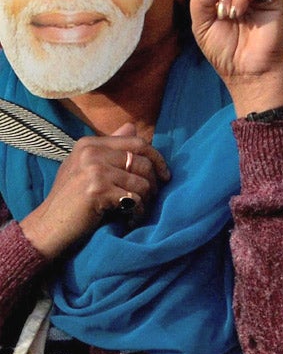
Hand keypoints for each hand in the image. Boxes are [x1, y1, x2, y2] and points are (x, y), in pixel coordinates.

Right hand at [18, 123, 168, 257]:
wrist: (47, 227)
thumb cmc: (70, 200)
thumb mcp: (85, 167)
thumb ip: (109, 147)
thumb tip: (132, 126)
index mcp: (89, 144)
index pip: (137, 143)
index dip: (157, 158)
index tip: (165, 175)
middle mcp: (91, 152)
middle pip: (143, 161)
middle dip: (155, 181)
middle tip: (152, 197)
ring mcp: (94, 170)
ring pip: (142, 181)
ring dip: (146, 200)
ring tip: (139, 210)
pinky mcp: (98, 189)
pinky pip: (135, 198)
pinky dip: (138, 212)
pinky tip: (131, 219)